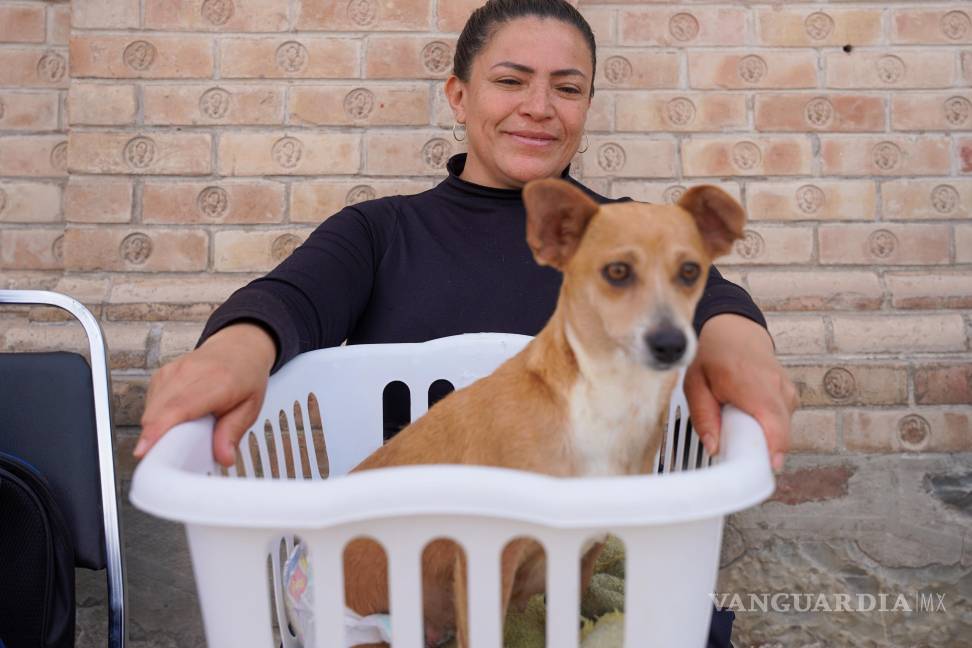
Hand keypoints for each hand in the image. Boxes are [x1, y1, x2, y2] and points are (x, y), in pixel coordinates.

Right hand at [135, 322, 276, 466]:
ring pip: (151, 408)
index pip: (180, 407)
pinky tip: (175, 419)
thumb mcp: (250, 407)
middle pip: (159, 410)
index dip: (159, 429)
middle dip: (155, 437)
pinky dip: (157, 417)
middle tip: (165, 458)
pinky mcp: (162, 373)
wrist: (238, 348)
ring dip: (157, 428)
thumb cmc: (245, 377)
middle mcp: (190, 372)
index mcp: (217, 381)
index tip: (144, 450)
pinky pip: (151, 403)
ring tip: (179, 436)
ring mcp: (173, 370)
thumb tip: (224, 457)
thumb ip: (234, 432)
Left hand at [683, 313, 797, 472]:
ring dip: (763, 436)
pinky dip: (767, 426)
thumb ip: (703, 416)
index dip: (774, 448)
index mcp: (751, 383)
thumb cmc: (713, 355)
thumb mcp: (695, 384)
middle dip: (763, 450)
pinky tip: (749, 418)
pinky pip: (782, 421)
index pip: (773, 421)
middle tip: (739, 456)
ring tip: (738, 426)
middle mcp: (776, 387)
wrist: (734, 330)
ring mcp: (787, 391)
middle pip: (781, 432)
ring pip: (782, 429)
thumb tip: (714, 447)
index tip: (768, 466)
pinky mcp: (790, 395)